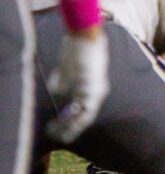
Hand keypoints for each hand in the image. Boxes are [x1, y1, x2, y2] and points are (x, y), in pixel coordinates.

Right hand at [46, 30, 108, 144]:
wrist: (85, 35)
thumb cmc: (76, 48)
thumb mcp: (67, 69)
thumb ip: (63, 82)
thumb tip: (57, 92)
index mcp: (92, 87)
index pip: (84, 110)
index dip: (72, 122)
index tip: (60, 130)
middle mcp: (98, 91)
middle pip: (86, 117)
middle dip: (71, 128)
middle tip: (58, 137)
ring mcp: (96, 90)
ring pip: (86, 116)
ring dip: (71, 127)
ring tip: (58, 134)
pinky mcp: (93, 87)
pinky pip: (85, 110)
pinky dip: (74, 119)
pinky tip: (63, 123)